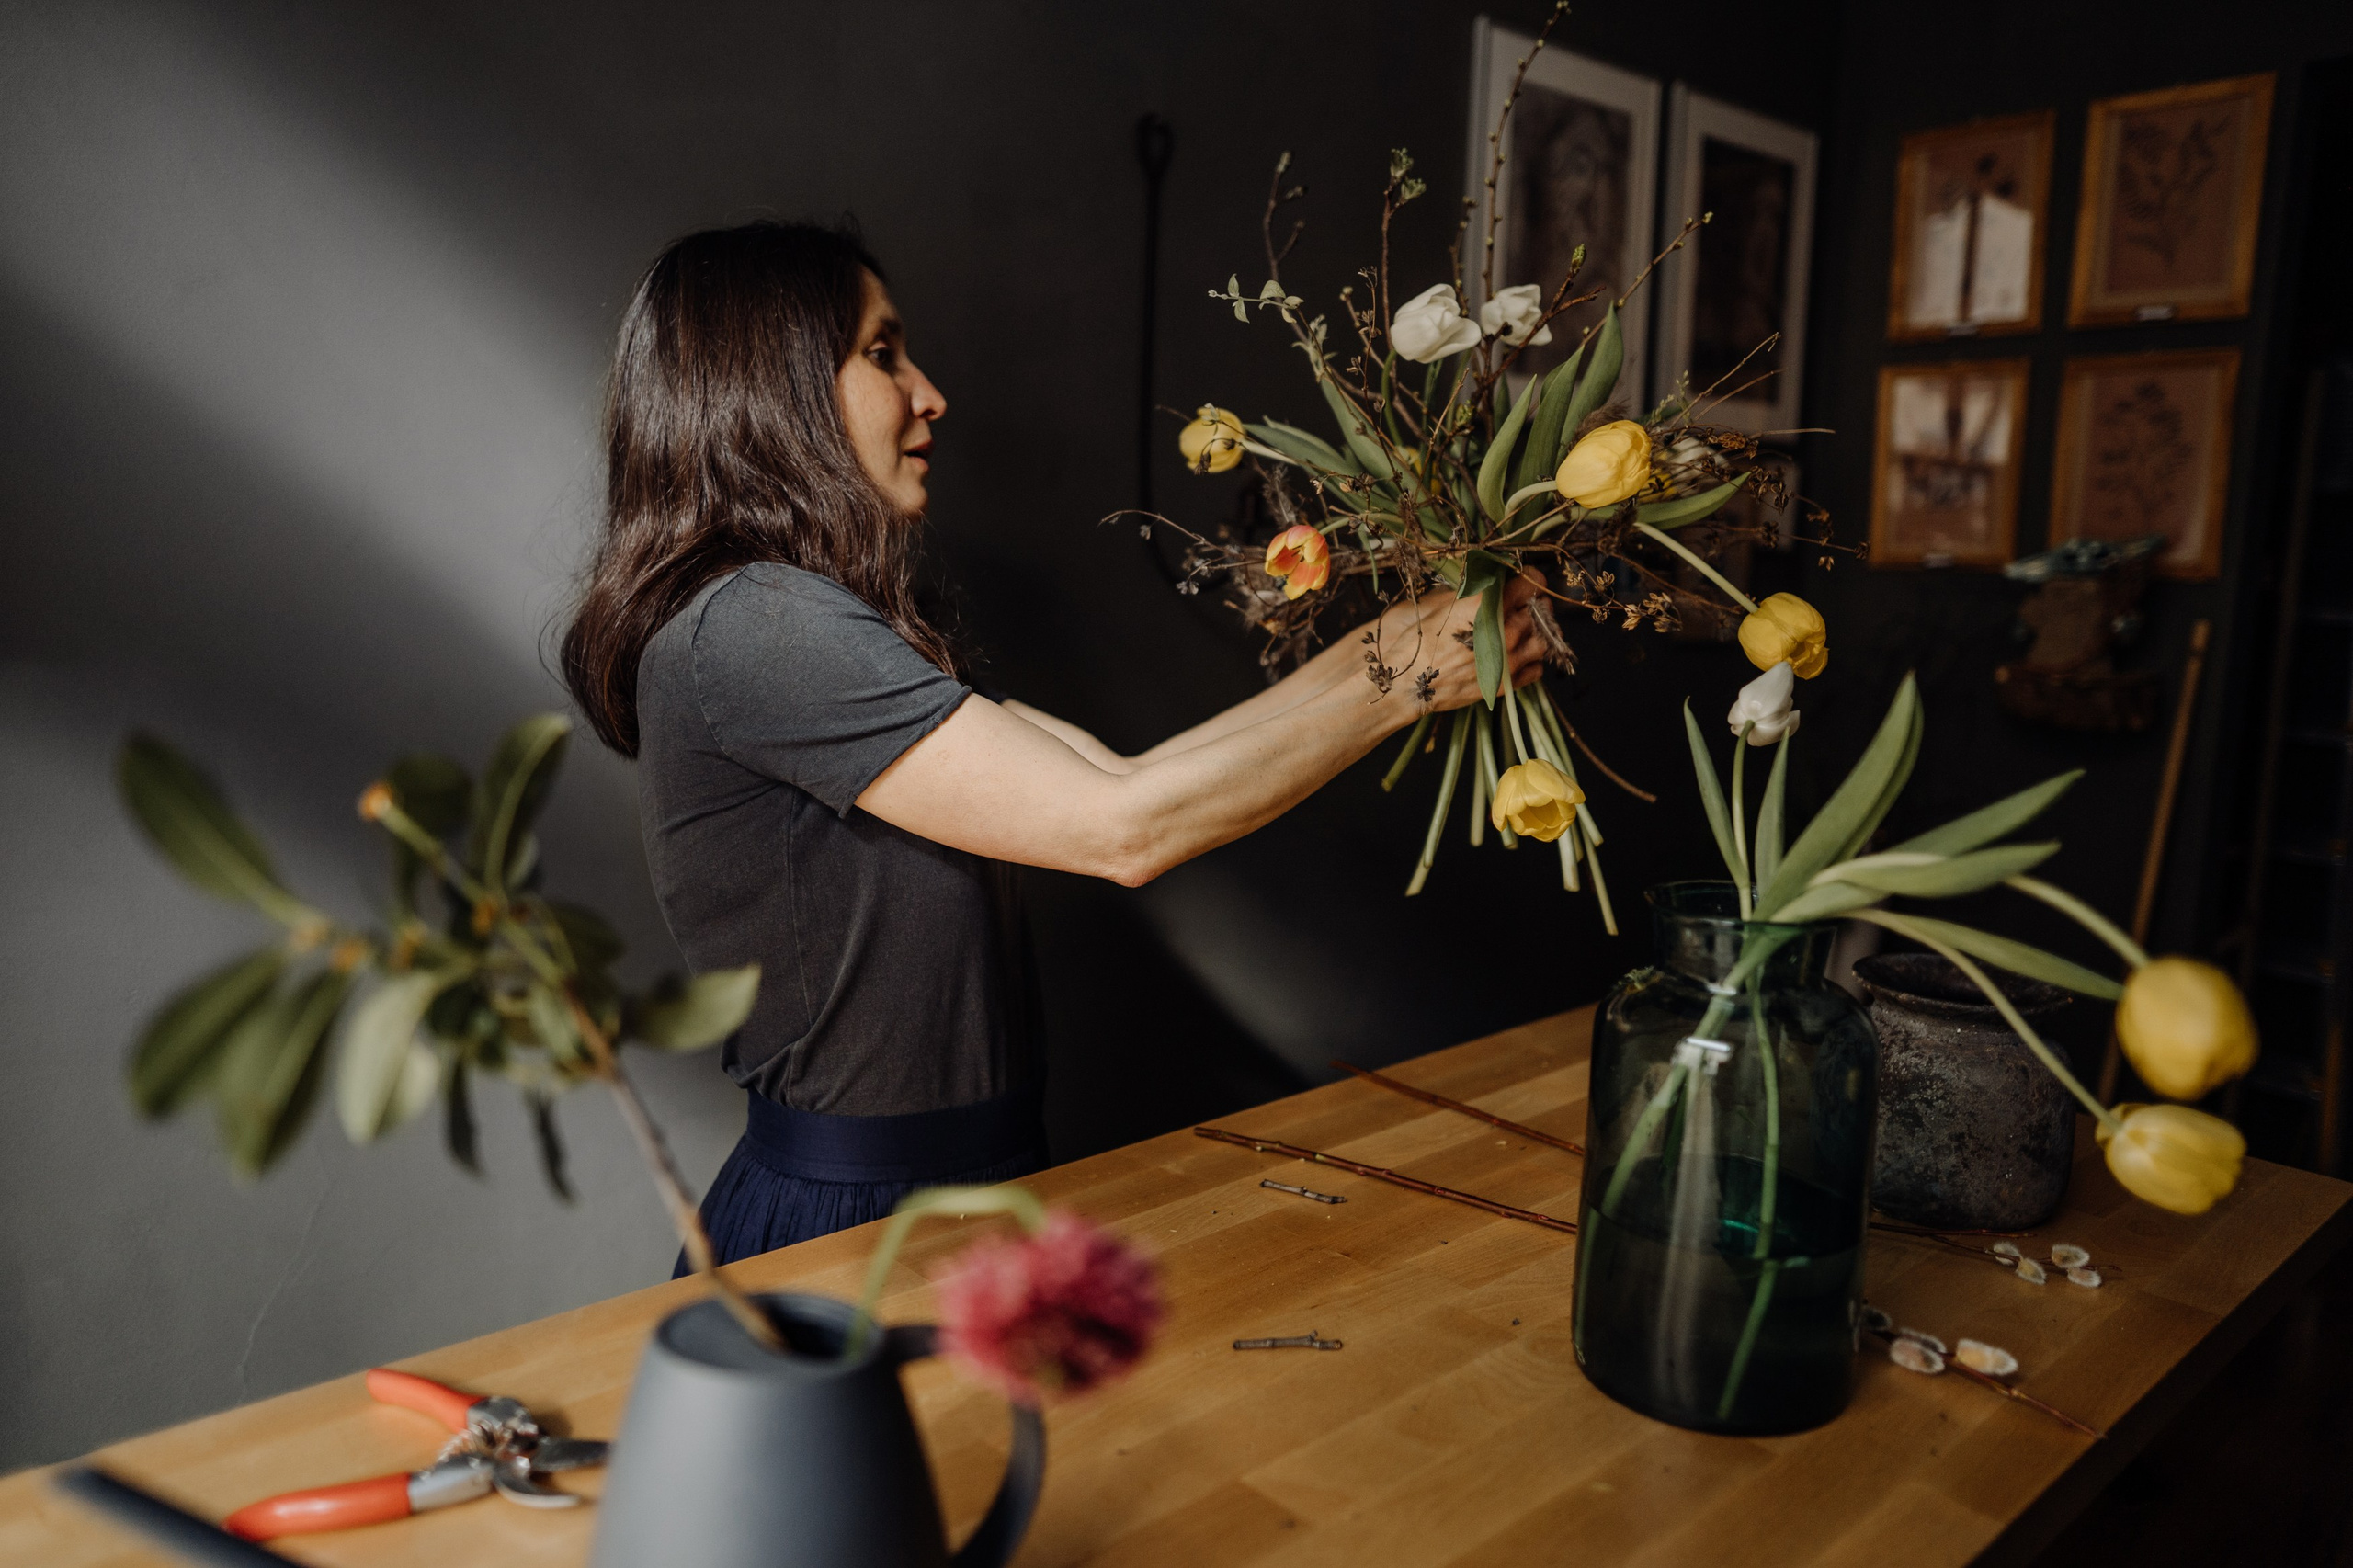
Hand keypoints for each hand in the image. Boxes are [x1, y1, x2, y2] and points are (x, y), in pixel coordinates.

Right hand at [1367, 571, 1545, 714]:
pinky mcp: (1505, 685)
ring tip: (1522, 631)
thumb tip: (1491, 580)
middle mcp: (1504, 632)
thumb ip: (1472, 591)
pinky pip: (1536, 670)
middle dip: (1534, 603)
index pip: (1530, 582)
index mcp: (1487, 606)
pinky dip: (1531, 661)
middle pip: (1541, 610)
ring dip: (1537, 633)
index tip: (1524, 579)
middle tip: (1521, 604)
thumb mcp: (1440, 604)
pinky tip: (1517, 656)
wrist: (1404, 685)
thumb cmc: (1416, 641)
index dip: (1529, 577)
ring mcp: (1508, 661)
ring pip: (1544, 641)